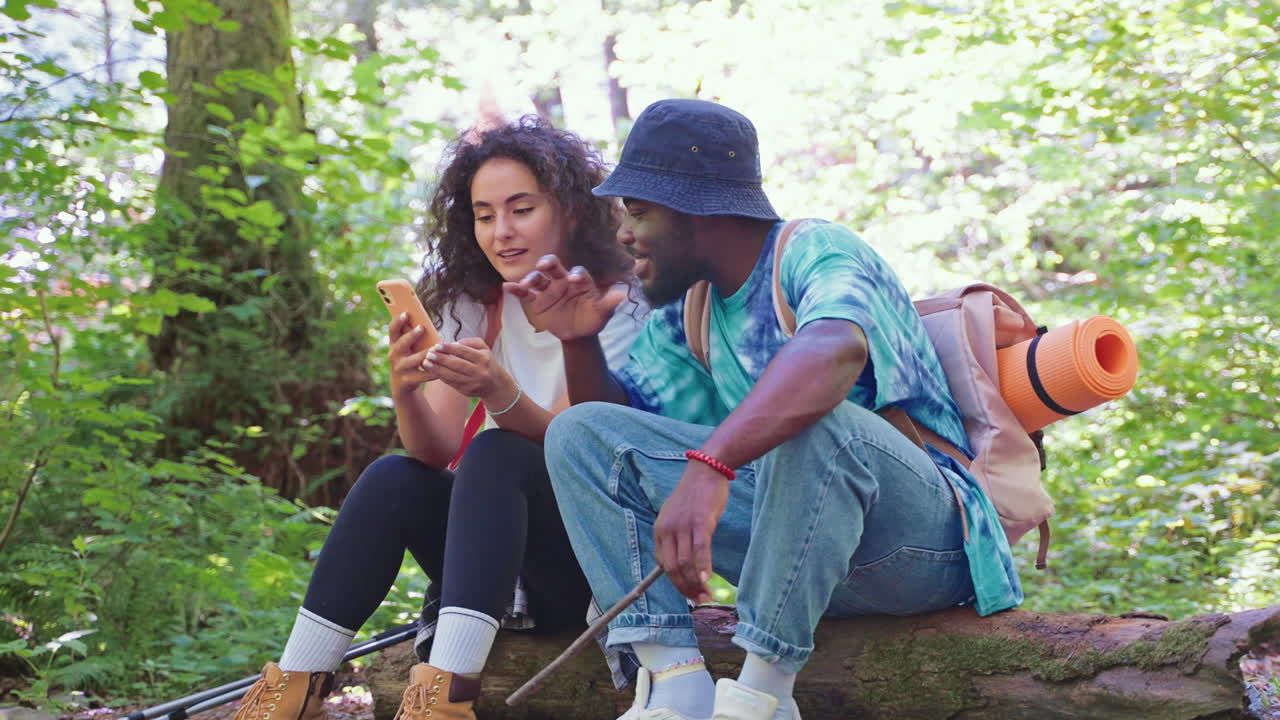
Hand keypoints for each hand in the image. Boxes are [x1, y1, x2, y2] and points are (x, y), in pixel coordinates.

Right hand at [388, 312, 437, 398]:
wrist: (402, 386)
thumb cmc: (409, 360)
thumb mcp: (407, 349)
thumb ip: (412, 337)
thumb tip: (426, 323)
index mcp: (394, 344)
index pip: (392, 330)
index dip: (398, 321)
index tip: (406, 313)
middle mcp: (394, 356)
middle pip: (401, 344)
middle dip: (411, 335)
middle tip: (422, 327)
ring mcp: (400, 369)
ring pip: (414, 360)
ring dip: (425, 353)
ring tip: (435, 349)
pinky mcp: (407, 381)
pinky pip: (422, 375)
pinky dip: (432, 372)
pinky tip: (441, 368)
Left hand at [420, 337, 511, 399]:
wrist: (494, 384)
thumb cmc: (485, 361)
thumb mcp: (483, 348)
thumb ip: (470, 342)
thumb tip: (453, 343)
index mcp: (484, 359)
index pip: (464, 352)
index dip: (449, 348)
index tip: (437, 345)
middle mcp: (480, 372)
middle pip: (457, 364)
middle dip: (441, 359)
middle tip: (428, 353)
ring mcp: (473, 383)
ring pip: (452, 375)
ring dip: (437, 369)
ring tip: (426, 362)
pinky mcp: (466, 391)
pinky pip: (451, 383)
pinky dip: (440, 376)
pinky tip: (432, 371)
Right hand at [504, 255, 627, 340]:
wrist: (578, 333)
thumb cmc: (592, 318)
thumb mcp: (602, 313)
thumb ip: (609, 303)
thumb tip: (623, 295)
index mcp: (580, 281)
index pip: (578, 273)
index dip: (576, 274)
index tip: (573, 279)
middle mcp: (562, 280)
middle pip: (554, 267)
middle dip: (549, 264)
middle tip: (544, 265)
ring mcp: (548, 290)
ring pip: (538, 279)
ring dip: (532, 278)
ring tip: (527, 282)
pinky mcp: (537, 301)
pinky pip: (525, 294)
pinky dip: (516, 290)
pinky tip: (508, 287)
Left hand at [654, 461, 729, 603]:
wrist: (706, 470)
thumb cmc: (695, 495)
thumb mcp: (676, 516)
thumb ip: (675, 537)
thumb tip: (680, 562)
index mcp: (660, 530)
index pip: (663, 565)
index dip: (676, 583)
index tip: (689, 593)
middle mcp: (668, 529)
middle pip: (674, 568)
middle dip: (686, 588)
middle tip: (700, 600)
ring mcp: (684, 525)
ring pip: (686, 562)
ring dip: (696, 583)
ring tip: (706, 595)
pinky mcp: (701, 521)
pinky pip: (700, 549)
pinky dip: (703, 567)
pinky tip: (708, 579)